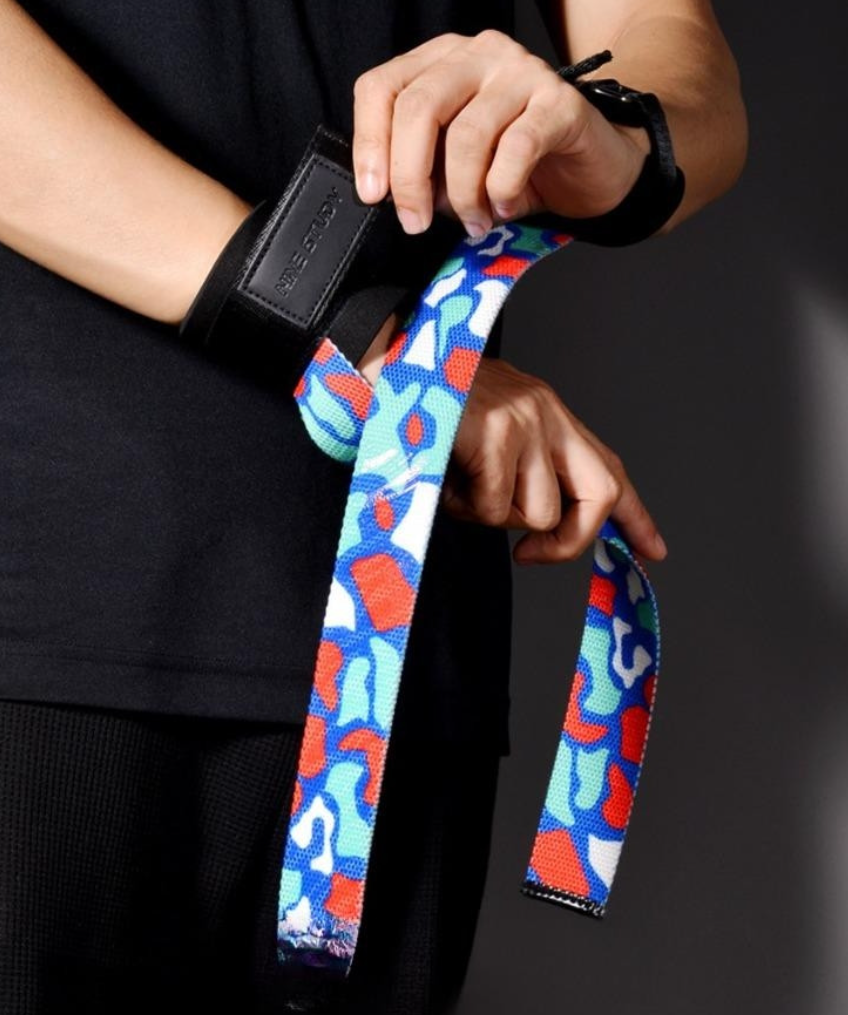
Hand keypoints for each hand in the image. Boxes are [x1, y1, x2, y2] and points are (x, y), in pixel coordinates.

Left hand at [351, 30, 649, 235]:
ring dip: (462, 194)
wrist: (592, 168)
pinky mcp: (559, 103)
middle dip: (409, 177)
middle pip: (419, 107)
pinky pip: (515, 149)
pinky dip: (501, 189)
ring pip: (467, 134)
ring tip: (473, 223)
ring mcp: (521, 73)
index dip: (369, 144)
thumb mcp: (455, 166)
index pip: (382, 88)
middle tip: (416, 222)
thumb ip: (423, 168)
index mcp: (441, 63)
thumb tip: (392, 196)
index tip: (373, 195)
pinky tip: (504, 206)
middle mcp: (479, 55)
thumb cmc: (518, 166)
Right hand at [442, 358, 666, 563]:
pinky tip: (443, 477)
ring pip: (536, 513)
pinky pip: (490, 507)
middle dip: (569, 540)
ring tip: (459, 484)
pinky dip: (461, 507)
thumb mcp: (491, 434)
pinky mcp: (495, 434)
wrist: (387, 368)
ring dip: (491, 516)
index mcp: (550, 414)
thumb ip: (524, 469)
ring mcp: (524, 422)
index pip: (608, 468)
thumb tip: (538, 529)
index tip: (654, 550)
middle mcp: (547, 414)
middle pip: (598, 496)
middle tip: (530, 555)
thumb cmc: (431, 407)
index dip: (634, 515)